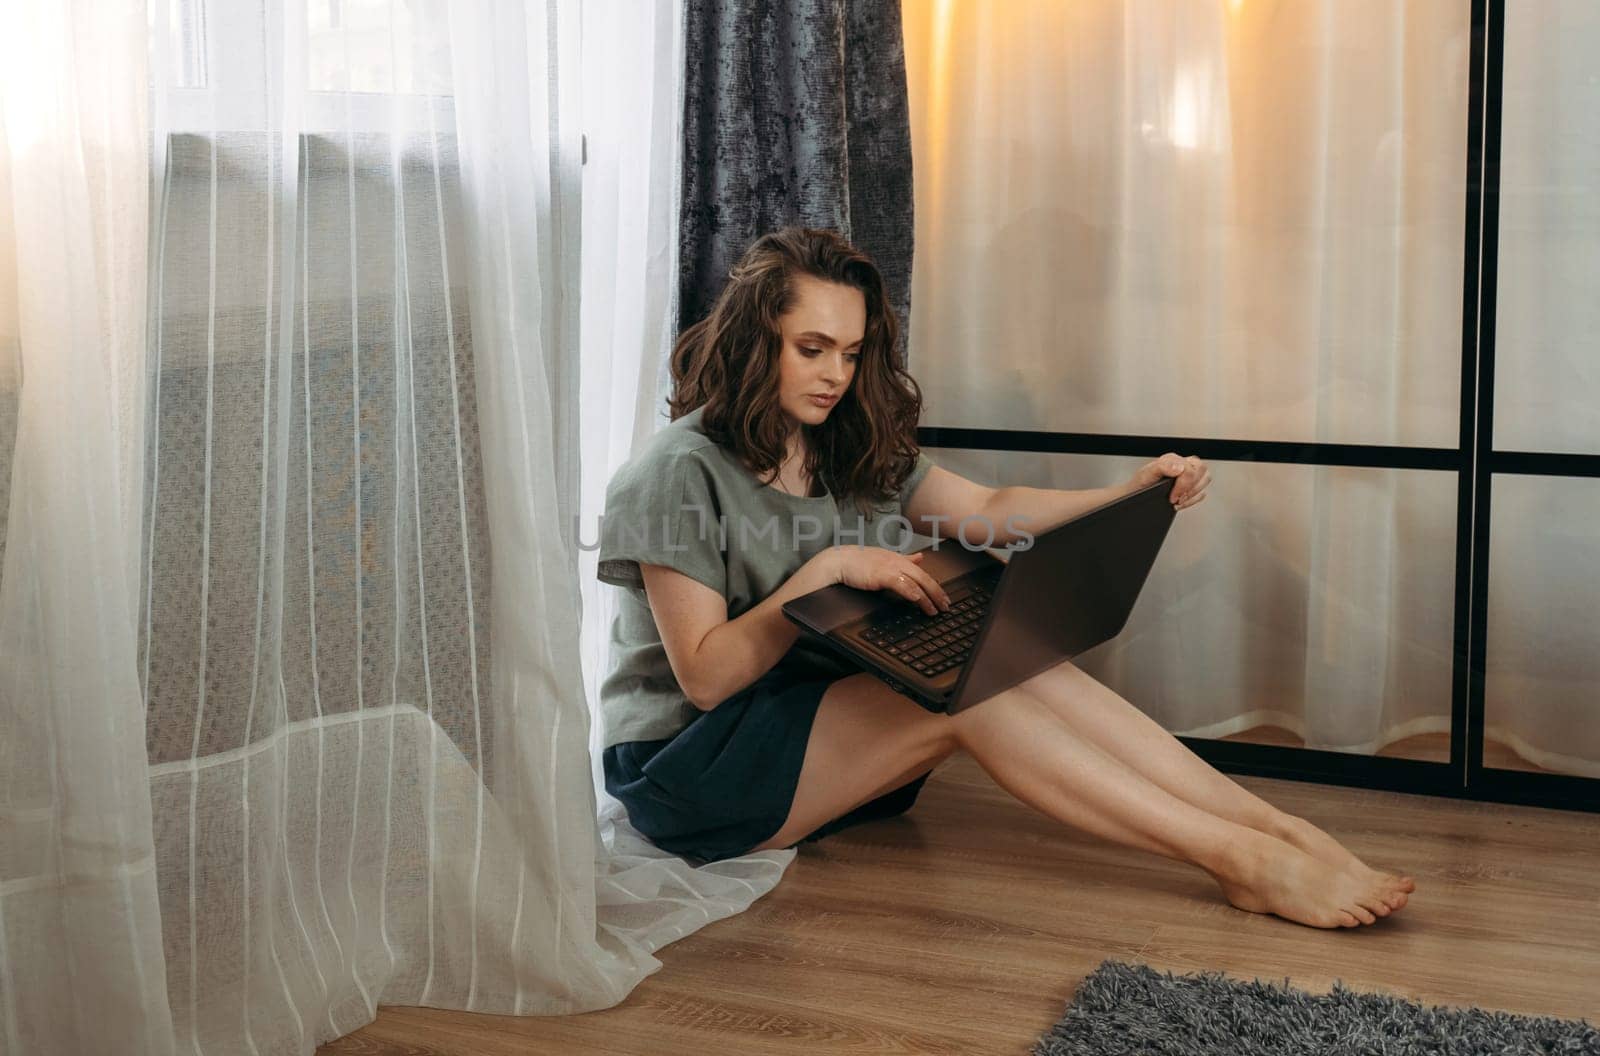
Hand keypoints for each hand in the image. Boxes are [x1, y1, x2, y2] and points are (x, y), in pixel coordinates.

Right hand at [828, 545, 950, 614]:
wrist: (838, 561)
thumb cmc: (857, 562)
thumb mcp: (884, 558)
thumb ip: (904, 559)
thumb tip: (920, 557)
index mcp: (899, 559)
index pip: (923, 573)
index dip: (935, 586)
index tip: (944, 598)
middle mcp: (898, 561)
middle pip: (924, 578)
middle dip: (937, 594)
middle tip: (946, 606)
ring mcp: (890, 567)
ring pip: (916, 582)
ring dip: (928, 598)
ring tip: (935, 610)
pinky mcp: (882, 575)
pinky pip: (901, 584)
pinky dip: (912, 592)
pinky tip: (919, 600)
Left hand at [1130, 453, 1210, 510]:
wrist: (1135, 494)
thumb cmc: (1140, 484)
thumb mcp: (1146, 474)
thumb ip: (1162, 467)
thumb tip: (1178, 467)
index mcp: (1172, 459)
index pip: (1190, 468)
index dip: (1183, 485)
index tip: (1173, 496)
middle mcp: (1182, 464)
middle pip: (1202, 469)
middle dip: (1191, 488)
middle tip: (1177, 498)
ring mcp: (1187, 474)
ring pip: (1206, 478)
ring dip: (1193, 494)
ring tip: (1179, 502)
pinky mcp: (1190, 486)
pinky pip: (1202, 491)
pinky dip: (1193, 500)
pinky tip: (1181, 504)